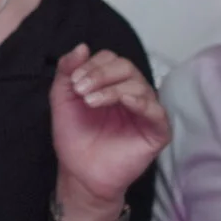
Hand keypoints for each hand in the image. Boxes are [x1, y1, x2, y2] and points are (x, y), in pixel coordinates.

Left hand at [49, 46, 170, 220]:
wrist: (79, 174)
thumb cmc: (74, 138)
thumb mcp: (63, 99)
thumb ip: (67, 72)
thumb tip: (82, 46)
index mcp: (112, 84)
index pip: (111, 59)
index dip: (93, 65)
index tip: (74, 82)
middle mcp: (131, 93)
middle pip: (127, 67)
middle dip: (101, 74)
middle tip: (81, 89)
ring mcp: (145, 112)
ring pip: (140, 85)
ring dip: (113, 89)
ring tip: (90, 101)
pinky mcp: (157, 131)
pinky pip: (157, 112)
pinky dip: (141, 102)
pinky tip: (124, 102)